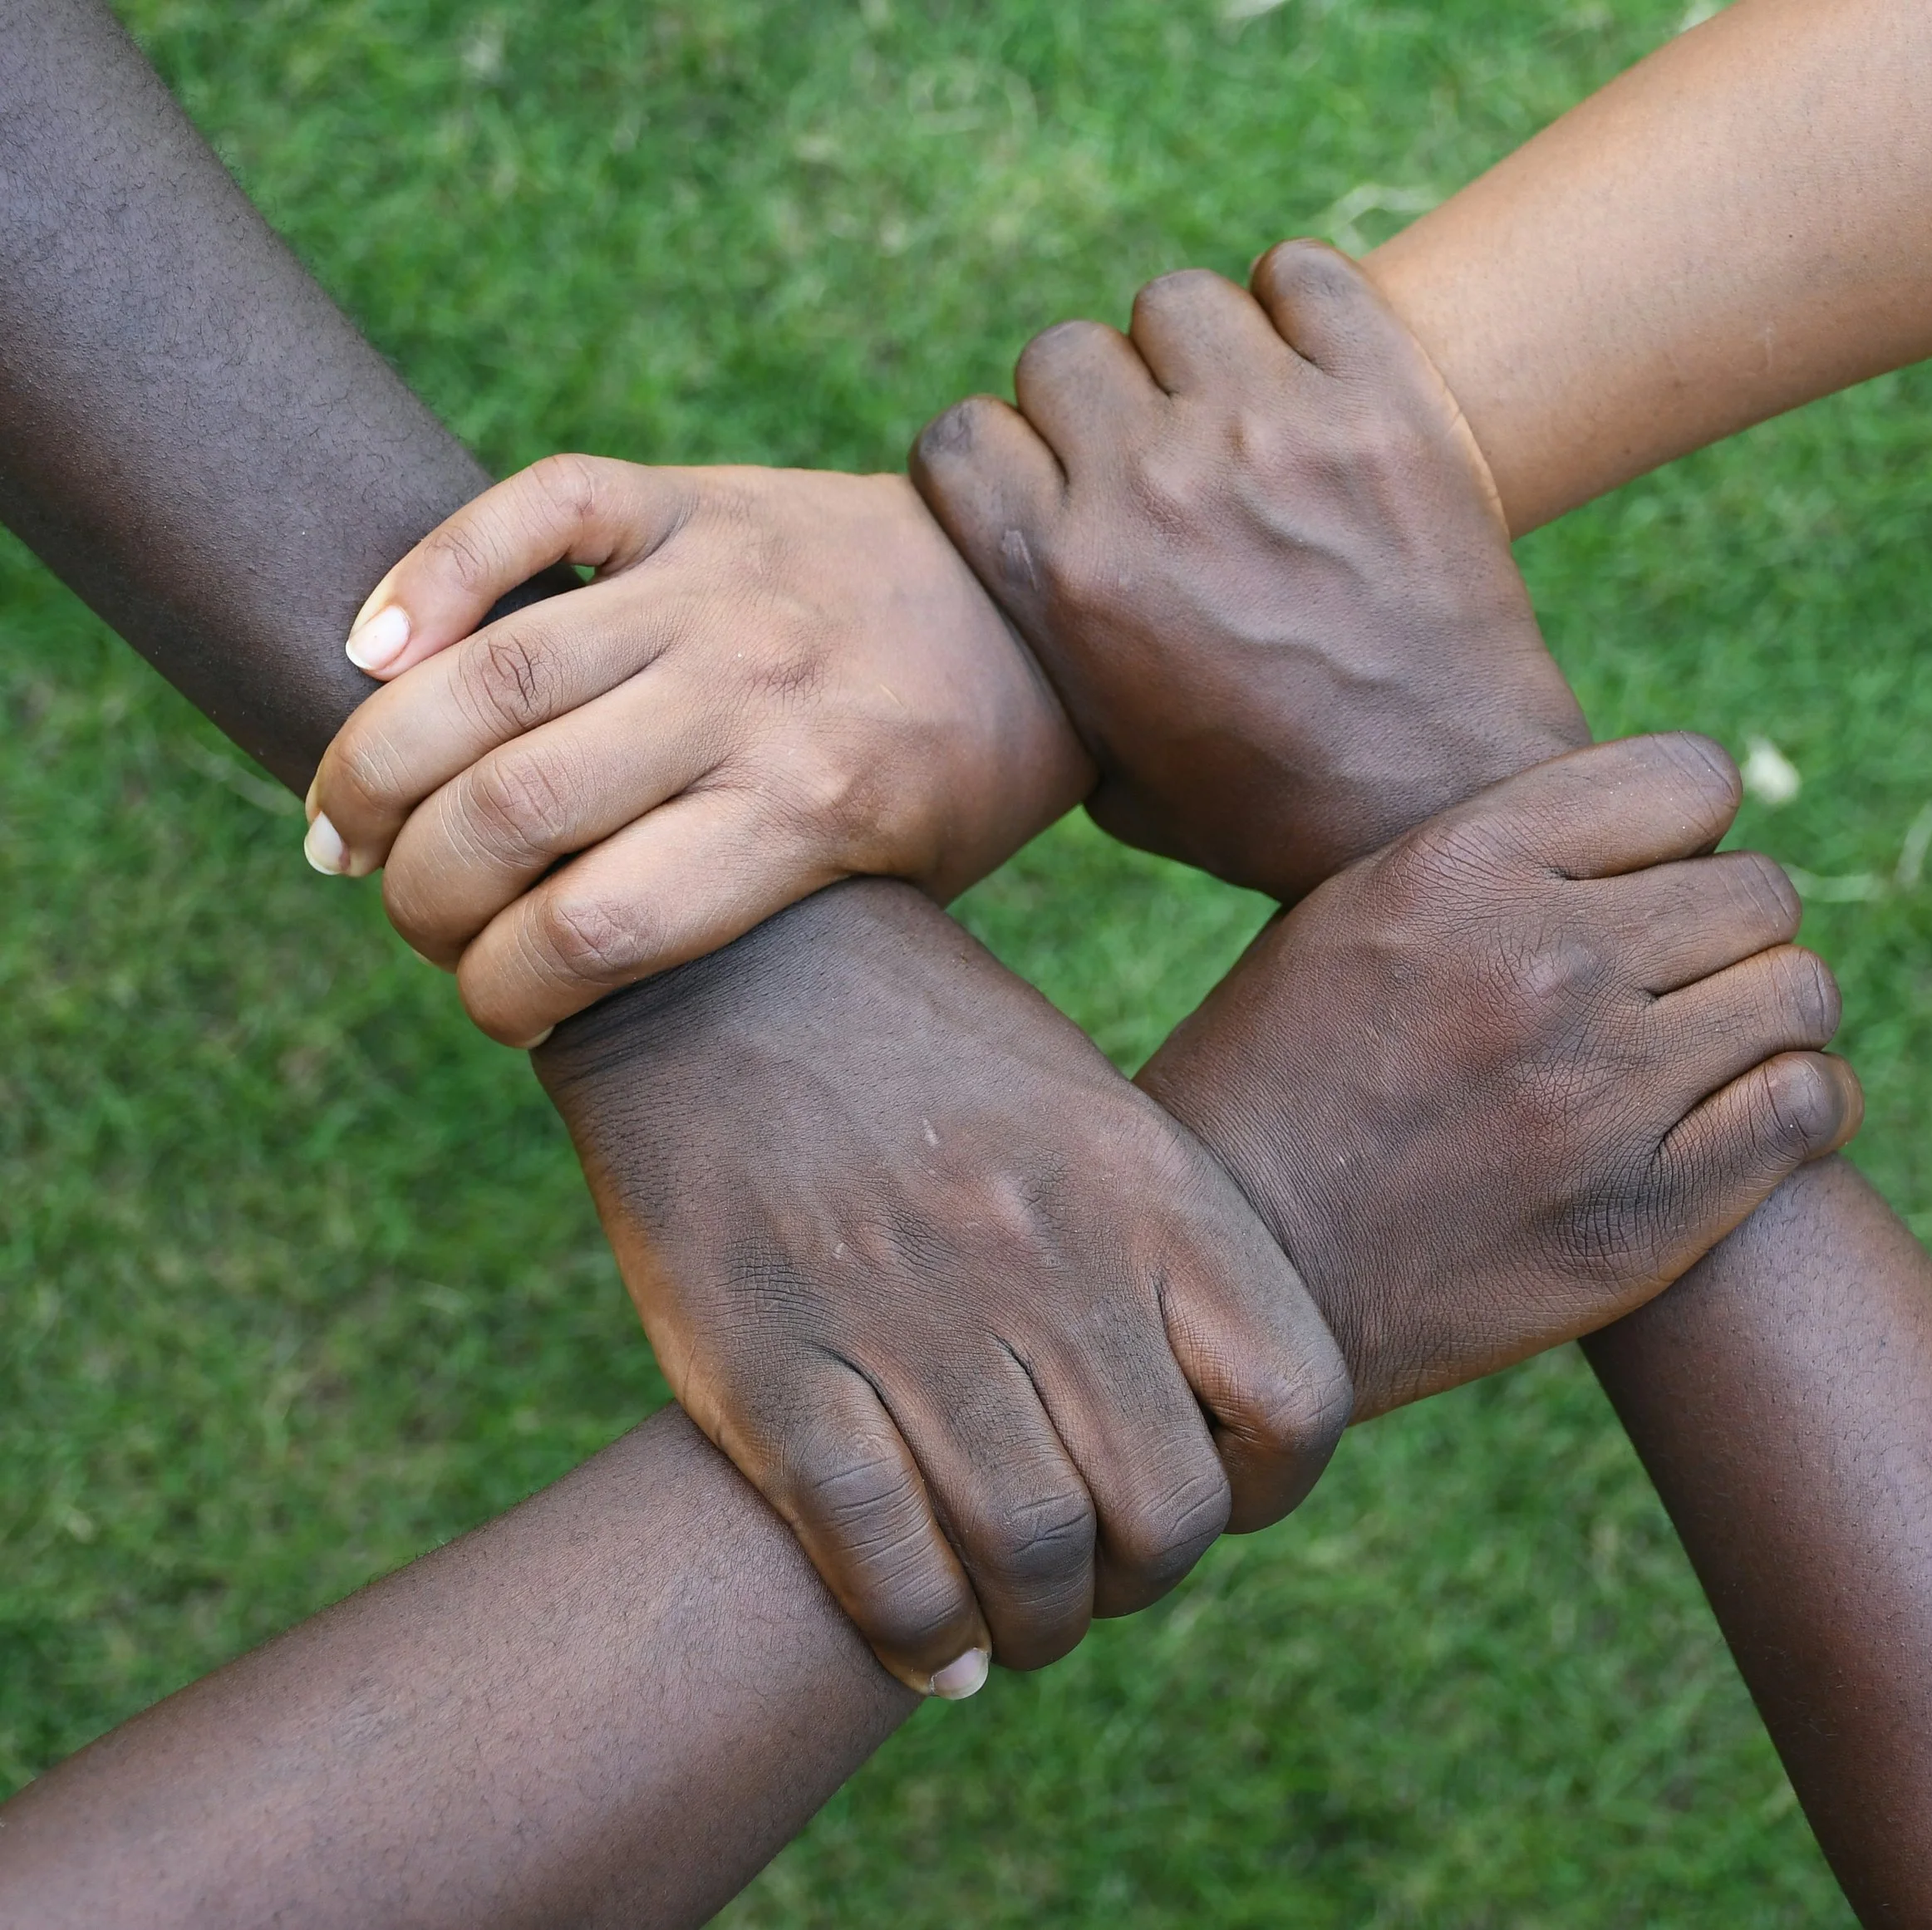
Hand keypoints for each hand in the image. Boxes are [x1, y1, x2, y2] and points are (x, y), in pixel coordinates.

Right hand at [303, 461, 1092, 1044]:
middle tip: (411, 918)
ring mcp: (717, 586)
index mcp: (811, 812)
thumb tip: (564, 971)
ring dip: (378, 763)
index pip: (596, 930)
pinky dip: (432, 571)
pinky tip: (369, 651)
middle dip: (423, 892)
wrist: (1047, 613)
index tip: (495, 1009)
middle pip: (517, 808)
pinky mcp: (696, 501)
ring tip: (347, 825)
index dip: (503, 991)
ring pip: (491, 673)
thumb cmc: (965, 781)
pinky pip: (536, 510)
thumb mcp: (903, 889)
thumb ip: (751, 920)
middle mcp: (752, 695)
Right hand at [532, 879, 1349, 1691]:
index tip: (1213, 1491)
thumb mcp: (1084, 1111)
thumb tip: (1196, 1431)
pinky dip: (918, 1635)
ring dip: (1035, 1628)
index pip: (1297, 1402)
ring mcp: (907, 1311)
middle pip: (1163, 1516)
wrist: (717, 958)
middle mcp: (1048, 1252)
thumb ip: (1153, 1256)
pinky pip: (878, 1560)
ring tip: (1015, 1620)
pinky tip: (931, 1644)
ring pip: (1027, 1559)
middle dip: (1139, 1580)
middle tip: (1093, 1573)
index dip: (1270, 1488)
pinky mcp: (769, 1361)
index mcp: (1148, 1181)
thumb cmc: (921, 1044)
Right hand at [910, 239, 1587, 902]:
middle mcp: (1151, 485)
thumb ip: (1052, 663)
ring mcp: (1269, 431)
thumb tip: (1032, 589)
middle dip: (1089, 407)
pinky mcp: (1381, 400)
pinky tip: (1305, 368)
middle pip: (1060, 355)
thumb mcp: (1110, 776)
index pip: (960, 438)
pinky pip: (1303, 275)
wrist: (1442, 805)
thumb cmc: (1266, 808)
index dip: (995, 464)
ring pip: (1174, 302)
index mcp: (1066, 579)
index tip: (1039, 488)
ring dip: (1189, 352)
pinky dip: (1296, 306)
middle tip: (1145, 459)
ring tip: (1231, 413)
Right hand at [1140, 736, 1862, 1416]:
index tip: (1646, 883)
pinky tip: (1744, 1119)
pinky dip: (1798, 1107)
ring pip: (1799, 992)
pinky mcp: (1643, 1213)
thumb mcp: (1351, 912)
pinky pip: (1810, 1106)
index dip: (1683, 829)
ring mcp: (1601, 1091)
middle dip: (1724, 930)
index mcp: (1461, 865)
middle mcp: (1543, 961)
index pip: (1693, 779)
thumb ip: (1497, 855)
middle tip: (1666, 984)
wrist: (1242, 1263)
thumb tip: (1646, 832)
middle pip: (1759, 890)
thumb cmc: (1279, 1076)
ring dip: (1765, 1016)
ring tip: (1702, 1051)